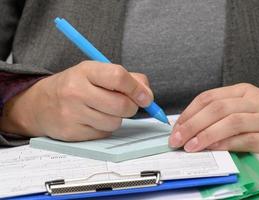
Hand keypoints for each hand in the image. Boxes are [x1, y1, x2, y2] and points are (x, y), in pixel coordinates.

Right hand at [0, 61, 152, 140]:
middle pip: (121, 105)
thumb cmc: (76, 86)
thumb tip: (147, 95)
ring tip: (103, 111)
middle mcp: (76, 91)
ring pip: (115, 123)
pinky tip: (93, 120)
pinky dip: (104, 128)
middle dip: (131, 107)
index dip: (137, 89)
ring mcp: (72, 113)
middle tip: (126, 105)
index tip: (146, 97)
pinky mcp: (72, 132)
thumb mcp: (97, 72)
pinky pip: (103, 134)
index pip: (118, 77)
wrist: (40, 104)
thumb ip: (127, 78)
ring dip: (116, 119)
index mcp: (85, 71)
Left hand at [169, 83, 258, 163]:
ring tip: (191, 146)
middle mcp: (254, 100)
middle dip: (192, 124)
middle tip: (177, 139)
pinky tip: (214, 149)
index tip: (176, 127)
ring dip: (206, 135)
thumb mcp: (247, 106)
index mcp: (243, 91)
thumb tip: (192, 128)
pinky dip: (227, 144)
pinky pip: (246, 139)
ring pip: (230, 122)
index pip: (208, 97)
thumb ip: (223, 114)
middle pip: (216, 108)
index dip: (189, 113)